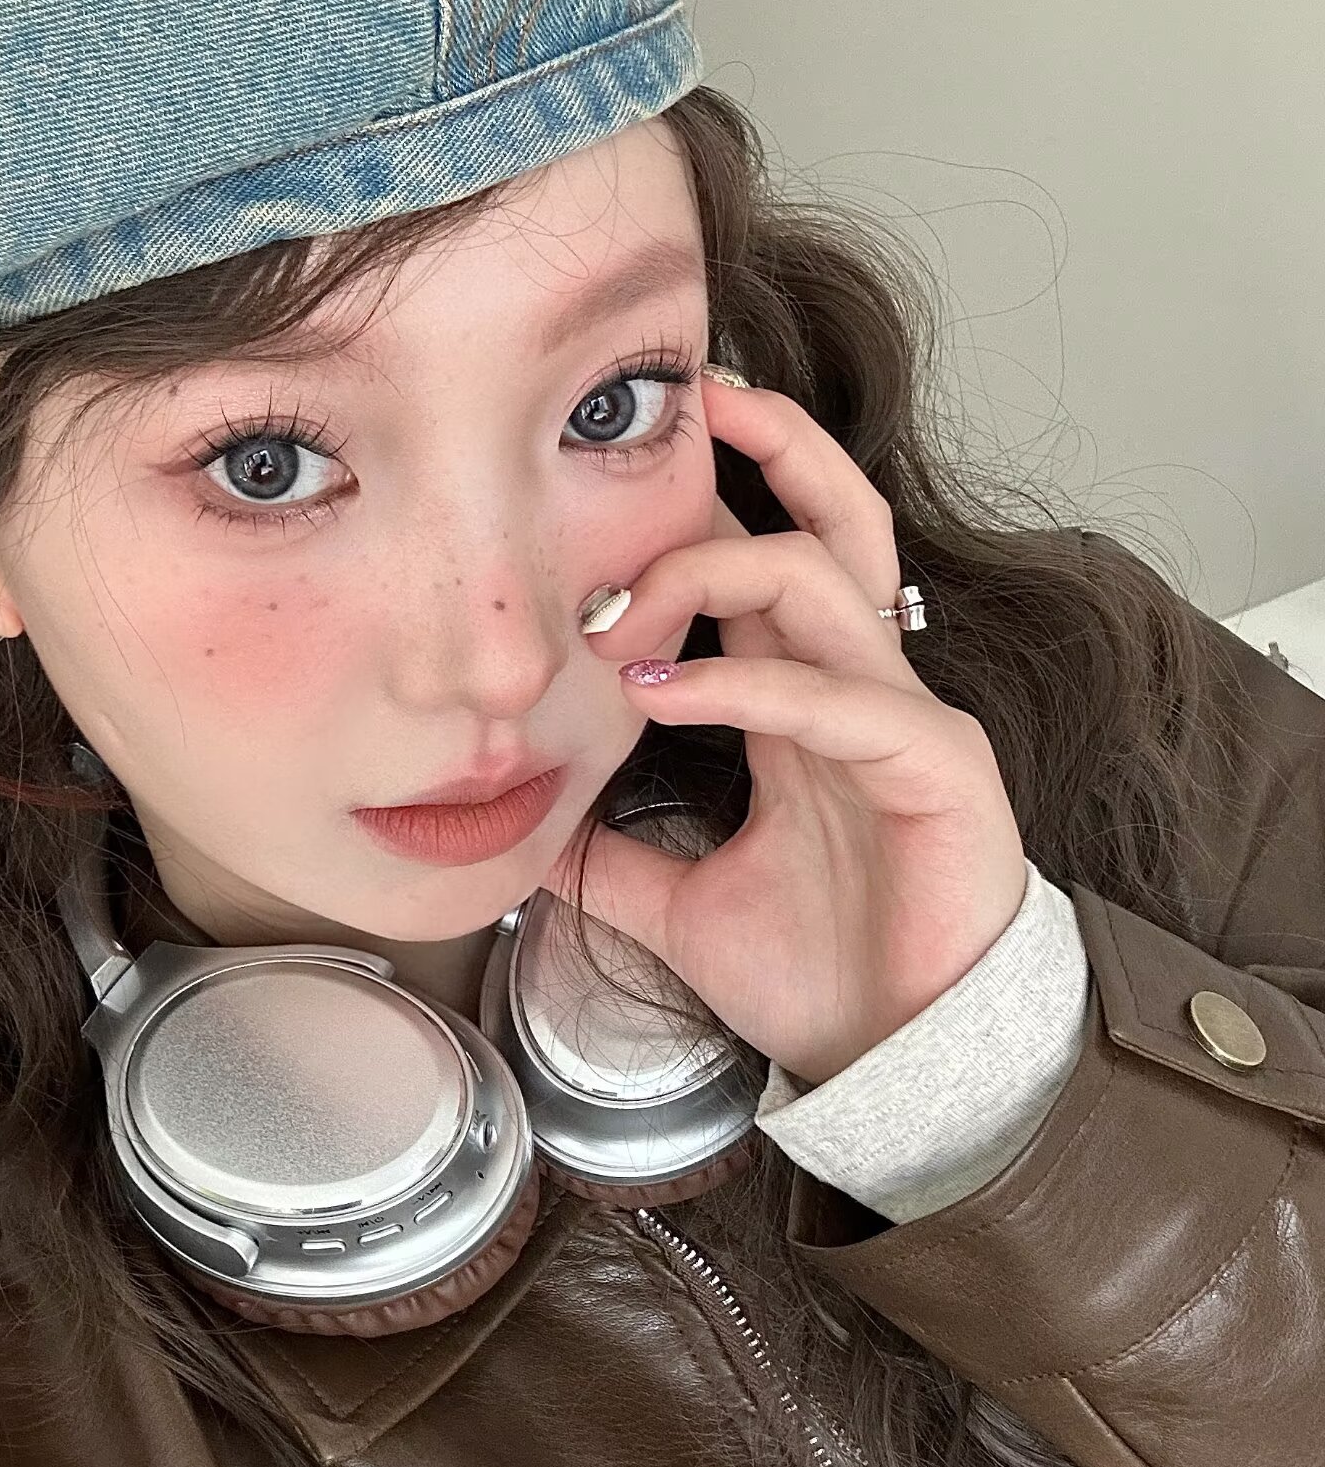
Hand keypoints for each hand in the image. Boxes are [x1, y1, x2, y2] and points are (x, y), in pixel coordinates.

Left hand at [542, 374, 1029, 1085]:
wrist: (898, 1064)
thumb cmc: (819, 976)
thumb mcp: (676, 905)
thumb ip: (609, 861)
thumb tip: (528, 836)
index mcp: (804, 706)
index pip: (764, 566)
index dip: (696, 514)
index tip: (604, 487)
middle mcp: (856, 691)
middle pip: (830, 521)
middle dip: (766, 443)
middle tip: (685, 402)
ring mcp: (903, 721)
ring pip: (825, 578)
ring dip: (710, 572)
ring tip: (612, 618)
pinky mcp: (937, 769)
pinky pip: (838, 698)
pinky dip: (746, 683)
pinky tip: (658, 695)